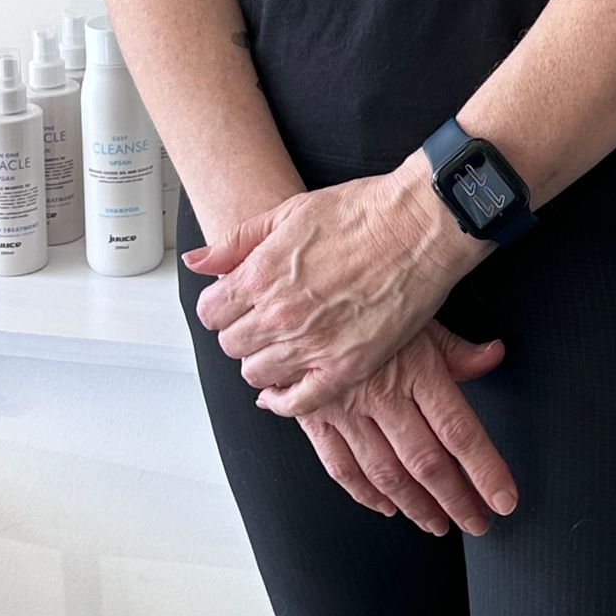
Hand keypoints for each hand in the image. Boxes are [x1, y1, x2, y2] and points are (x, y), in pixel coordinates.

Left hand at [185, 150, 486, 416]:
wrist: (419, 226)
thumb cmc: (362, 212)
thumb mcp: (288, 212)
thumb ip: (237, 242)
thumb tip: (197, 262)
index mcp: (260, 275)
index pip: (210, 313)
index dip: (221, 307)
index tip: (234, 304)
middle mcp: (279, 315)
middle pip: (231, 346)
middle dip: (241, 333)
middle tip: (262, 322)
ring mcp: (312, 345)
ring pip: (257, 375)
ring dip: (262, 362)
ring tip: (282, 347)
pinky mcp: (346, 367)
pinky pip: (298, 403)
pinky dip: (284, 401)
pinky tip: (284, 391)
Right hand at [298, 318, 518, 533]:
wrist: (299, 292)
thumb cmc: (366, 298)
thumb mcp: (418, 313)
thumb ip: (456, 348)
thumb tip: (494, 356)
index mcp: (415, 366)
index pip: (459, 430)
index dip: (484, 470)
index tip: (503, 499)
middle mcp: (381, 392)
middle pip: (426, 461)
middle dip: (455, 500)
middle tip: (476, 522)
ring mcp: (345, 408)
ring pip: (385, 472)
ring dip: (415, 505)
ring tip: (437, 523)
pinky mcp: (313, 415)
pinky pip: (340, 466)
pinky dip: (365, 493)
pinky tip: (385, 505)